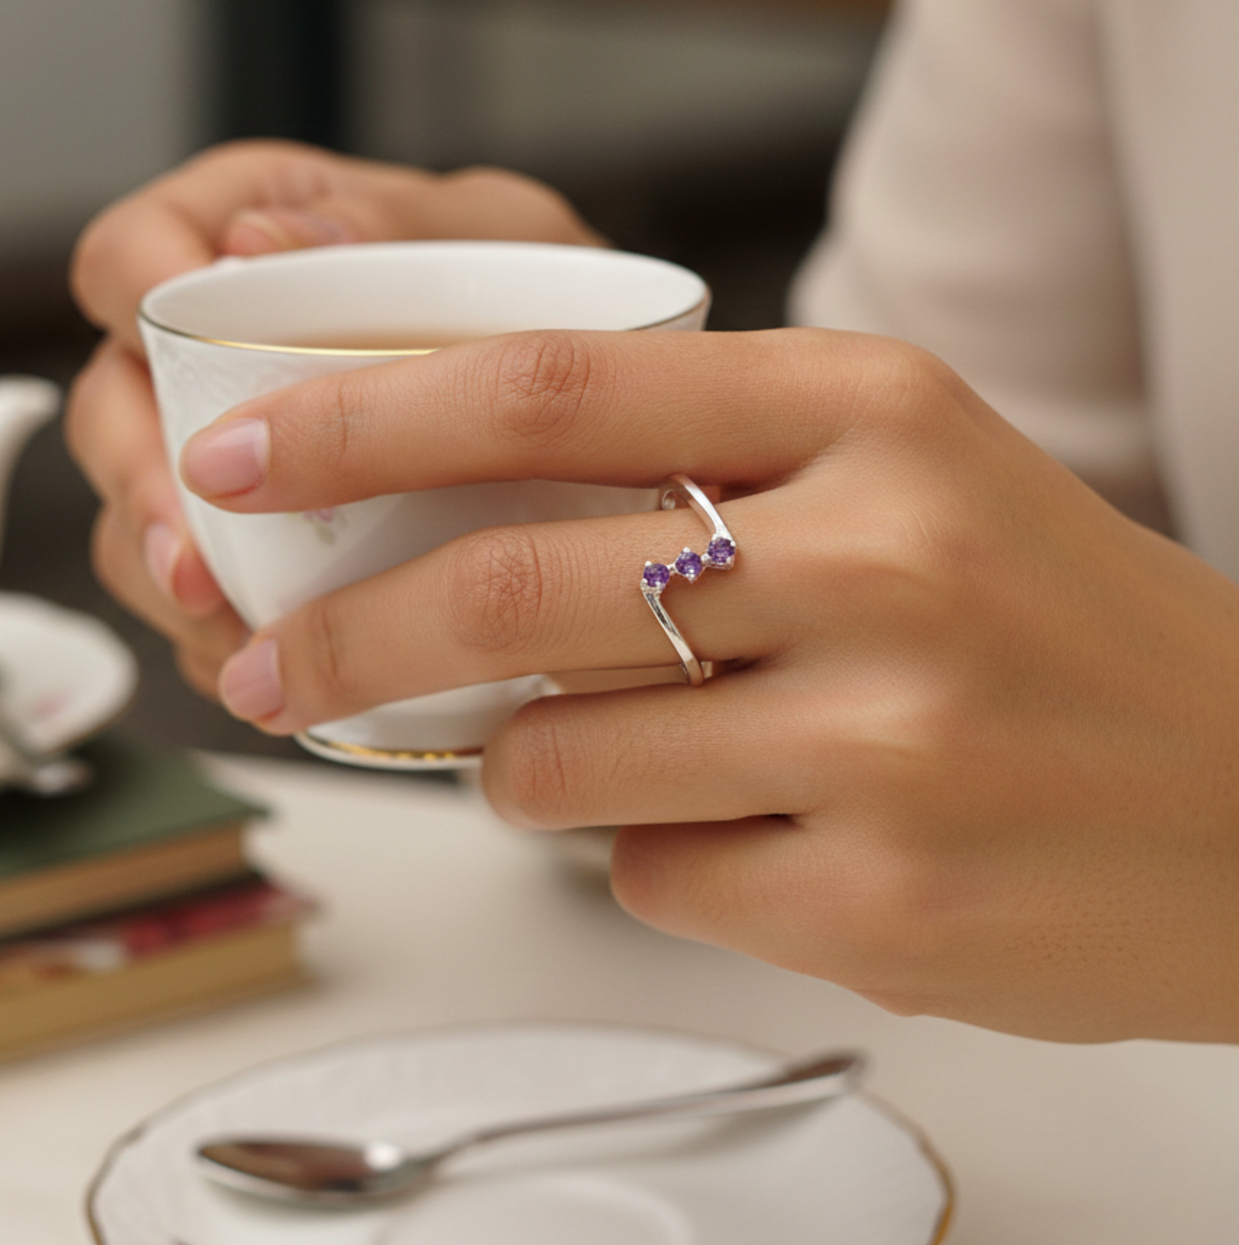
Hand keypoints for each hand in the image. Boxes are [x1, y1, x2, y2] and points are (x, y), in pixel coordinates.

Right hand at [66, 141, 600, 695]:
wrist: (606, 414)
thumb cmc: (549, 303)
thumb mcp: (494, 237)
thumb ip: (383, 224)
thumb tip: (254, 238)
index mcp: (251, 251)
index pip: (127, 259)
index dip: (129, 305)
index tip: (169, 357)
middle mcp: (218, 354)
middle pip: (112, 411)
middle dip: (142, 487)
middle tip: (194, 553)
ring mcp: (237, 458)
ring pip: (141, 520)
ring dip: (175, 581)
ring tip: (238, 628)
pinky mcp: (260, 545)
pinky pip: (203, 601)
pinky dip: (225, 638)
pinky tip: (269, 656)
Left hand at [178, 325, 1238, 1042]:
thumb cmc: (1047, 617)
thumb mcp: (901, 469)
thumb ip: (698, 466)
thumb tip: (454, 504)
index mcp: (870, 408)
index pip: (549, 389)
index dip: (364, 418)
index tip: (241, 453)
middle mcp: (880, 556)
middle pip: (511, 584)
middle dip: (346, 635)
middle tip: (264, 664)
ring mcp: (885, 737)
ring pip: (557, 758)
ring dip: (519, 763)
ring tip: (590, 754)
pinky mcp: (881, 898)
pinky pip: (652, 876)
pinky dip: (643, 854)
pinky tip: (745, 828)